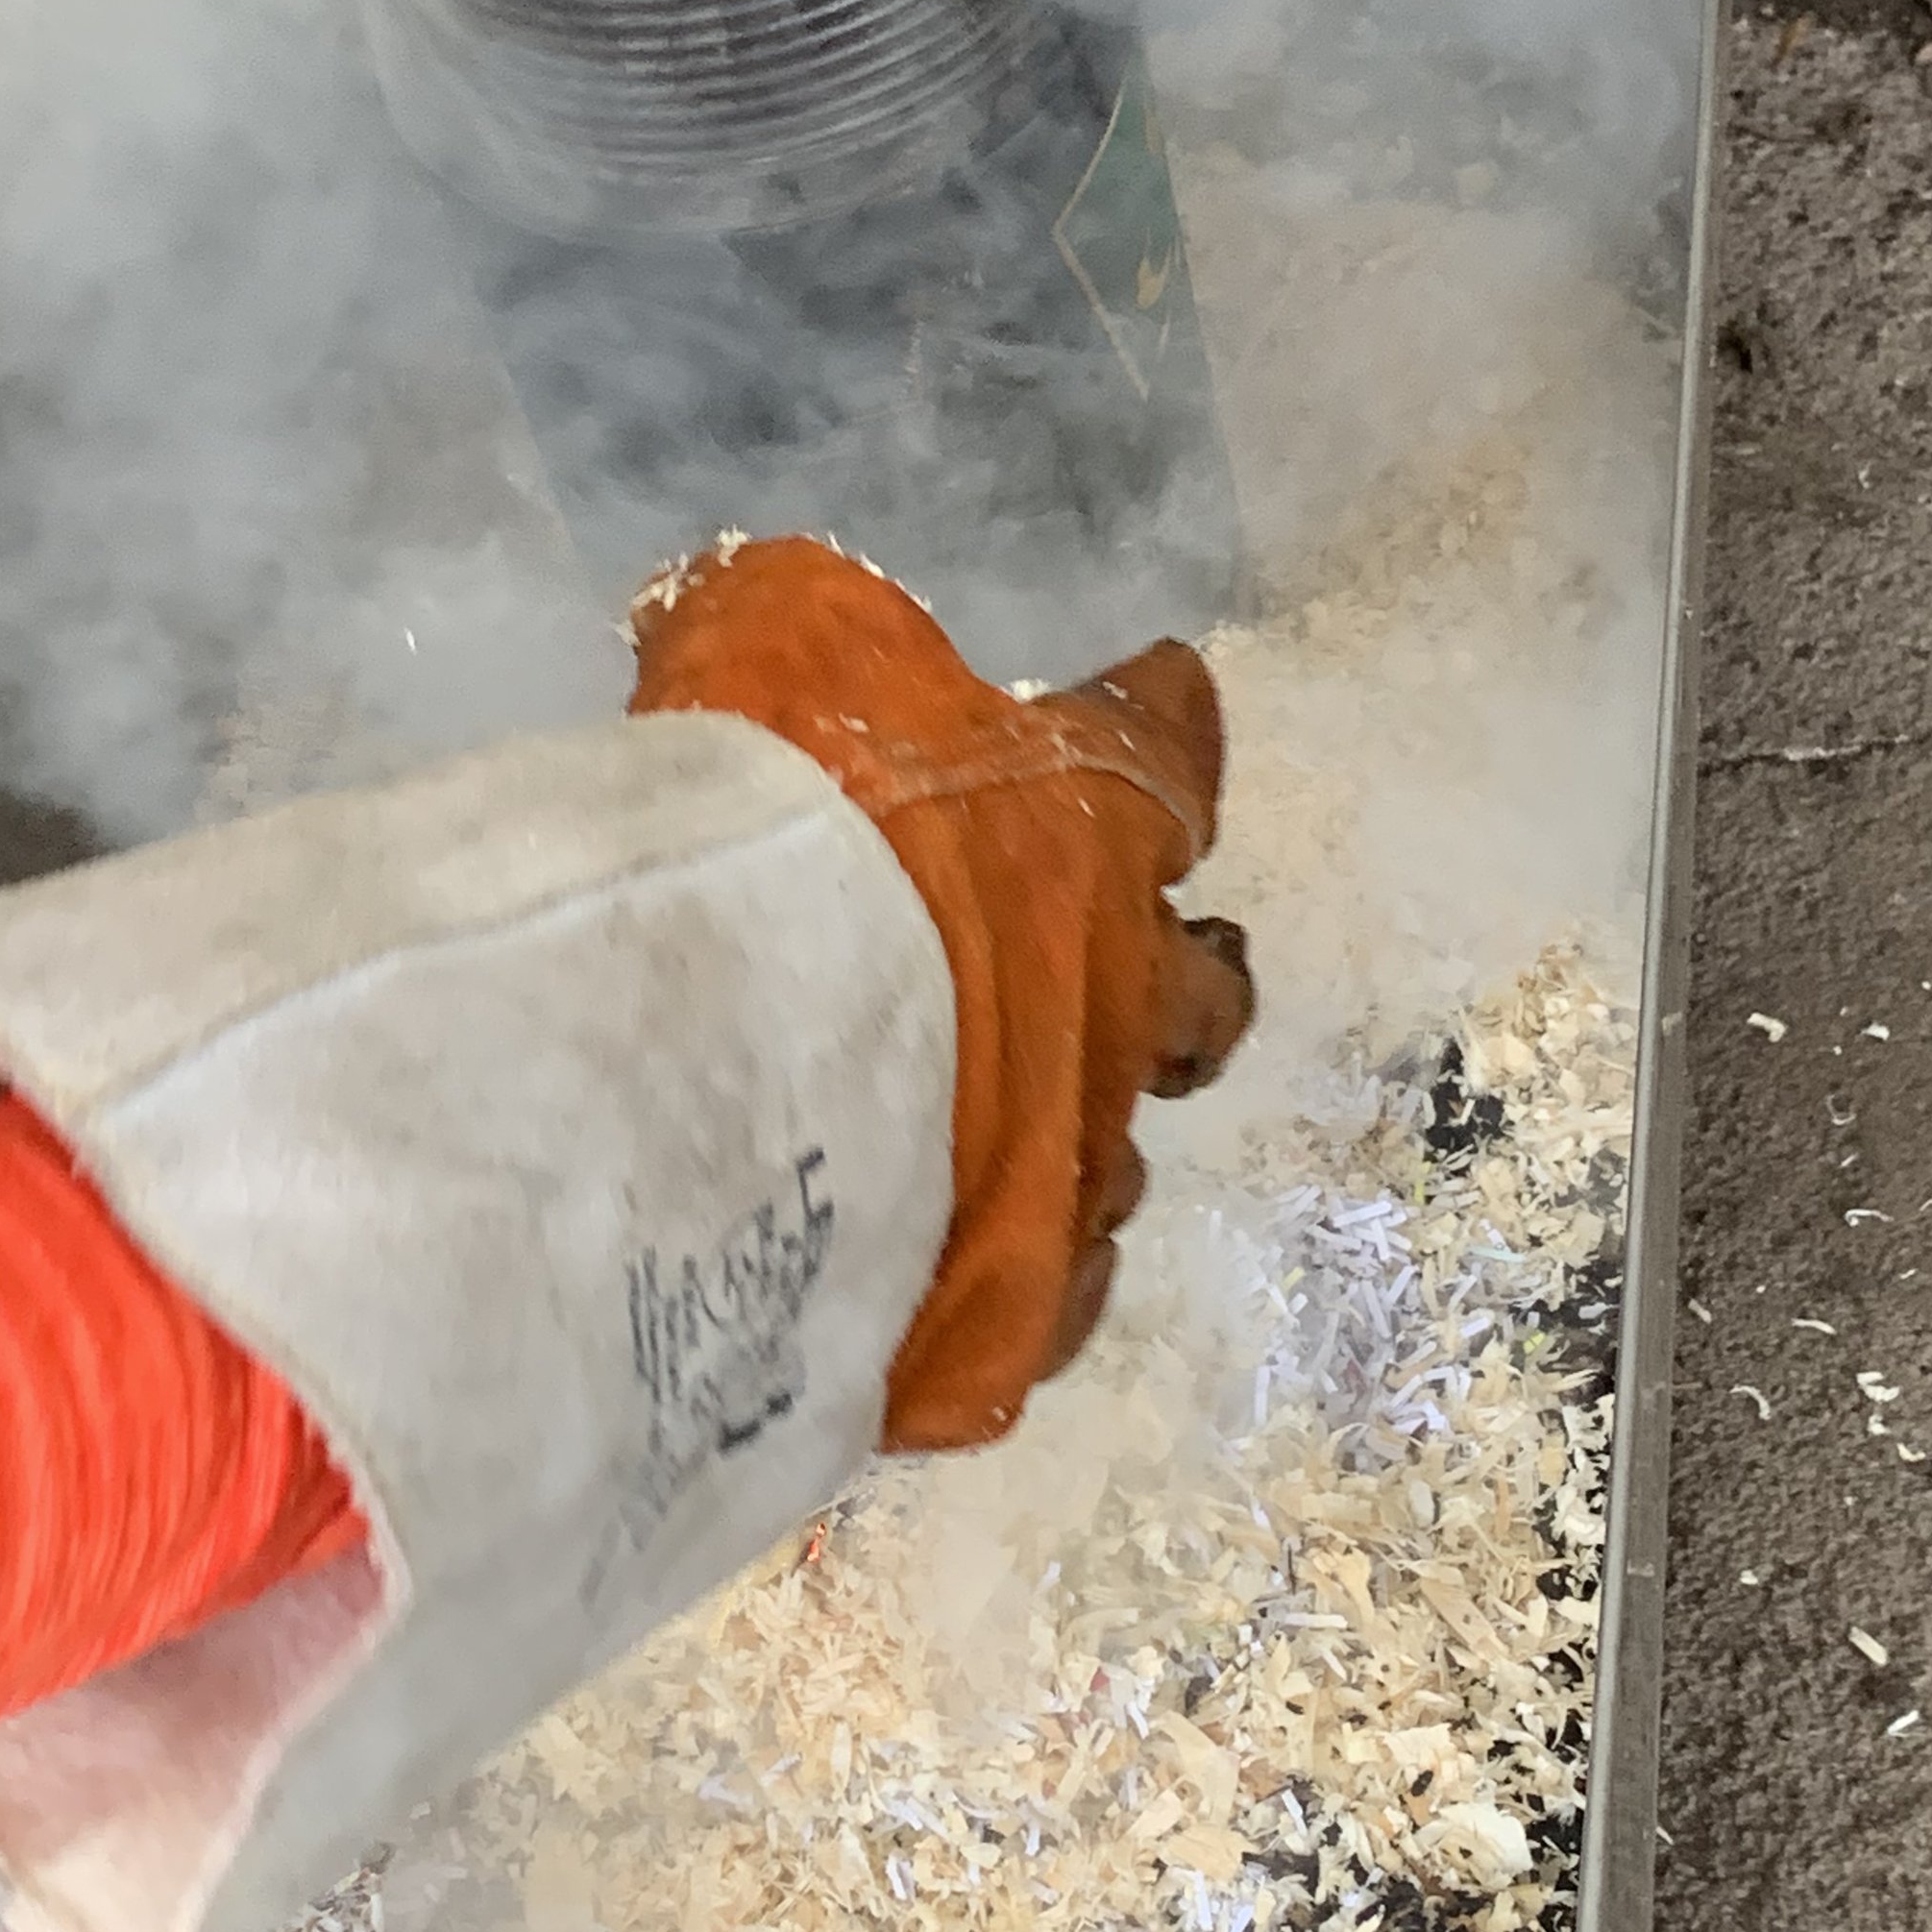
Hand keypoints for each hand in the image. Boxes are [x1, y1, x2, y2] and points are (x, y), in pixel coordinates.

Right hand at [628, 538, 1253, 1448]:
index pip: (1167, 750)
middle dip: (1193, 979)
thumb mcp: (771, 638)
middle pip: (1205, 994)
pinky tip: (968, 1285)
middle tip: (1177, 963)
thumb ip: (795, 627)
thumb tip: (766, 610)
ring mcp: (1067, 1175)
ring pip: (1119, 1167)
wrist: (726, 1060)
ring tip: (1026, 1143)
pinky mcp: (996, 1321)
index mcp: (1091, 832)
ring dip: (1080, 1140)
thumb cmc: (774, 819)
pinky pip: (1038, 1313)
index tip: (1171, 693)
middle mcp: (1117, 1006)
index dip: (1164, 720)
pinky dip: (1010, 1293)